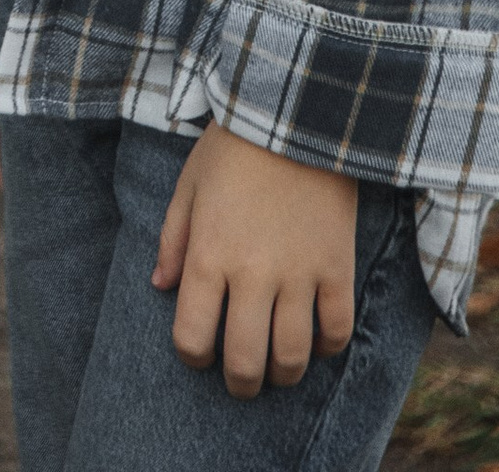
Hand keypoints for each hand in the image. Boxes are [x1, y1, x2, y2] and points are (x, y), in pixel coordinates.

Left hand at [153, 127, 356, 397]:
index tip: (198, 352)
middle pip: (245, 361)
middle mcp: (252, 274)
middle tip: (241, 382)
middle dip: (240, 383)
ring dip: (282, 375)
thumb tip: (161, 287)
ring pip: (292, 357)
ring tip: (276, 369)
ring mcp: (298, 275)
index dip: (193, 356)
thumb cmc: (233, 147)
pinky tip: (315, 341)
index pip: (193, 337)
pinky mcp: (338, 269)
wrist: (295, 114)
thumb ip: (172, 239)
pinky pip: (337, 331)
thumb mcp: (189, 185)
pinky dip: (326, 348)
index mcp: (209, 255)